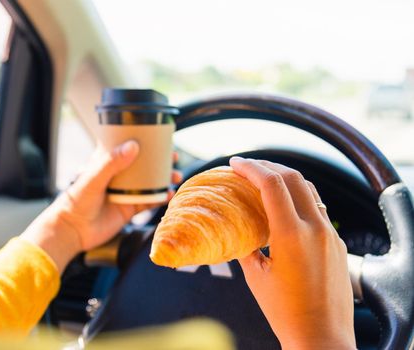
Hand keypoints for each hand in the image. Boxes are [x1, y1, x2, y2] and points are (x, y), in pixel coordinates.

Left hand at [22, 140, 181, 272]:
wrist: (73, 232)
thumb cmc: (75, 202)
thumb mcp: (93, 179)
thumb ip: (111, 163)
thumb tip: (133, 146)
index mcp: (107, 162)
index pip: (125, 145)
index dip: (142, 139)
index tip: (158, 135)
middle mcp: (118, 175)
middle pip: (143, 163)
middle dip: (160, 159)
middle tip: (173, 156)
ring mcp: (125, 192)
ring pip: (150, 181)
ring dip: (164, 178)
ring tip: (175, 176)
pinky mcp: (130, 209)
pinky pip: (149, 201)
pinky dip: (161, 197)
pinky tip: (169, 194)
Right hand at [229, 157, 354, 349]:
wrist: (321, 339)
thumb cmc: (286, 313)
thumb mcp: (256, 277)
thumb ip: (245, 246)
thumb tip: (235, 229)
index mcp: (292, 235)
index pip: (272, 184)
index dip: (251, 168)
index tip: (235, 163)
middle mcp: (316, 228)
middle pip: (293, 178)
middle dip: (268, 166)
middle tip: (247, 167)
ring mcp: (331, 234)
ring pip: (309, 190)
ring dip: (286, 178)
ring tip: (265, 180)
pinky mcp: (338, 243)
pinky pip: (318, 208)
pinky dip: (299, 197)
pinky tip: (285, 207)